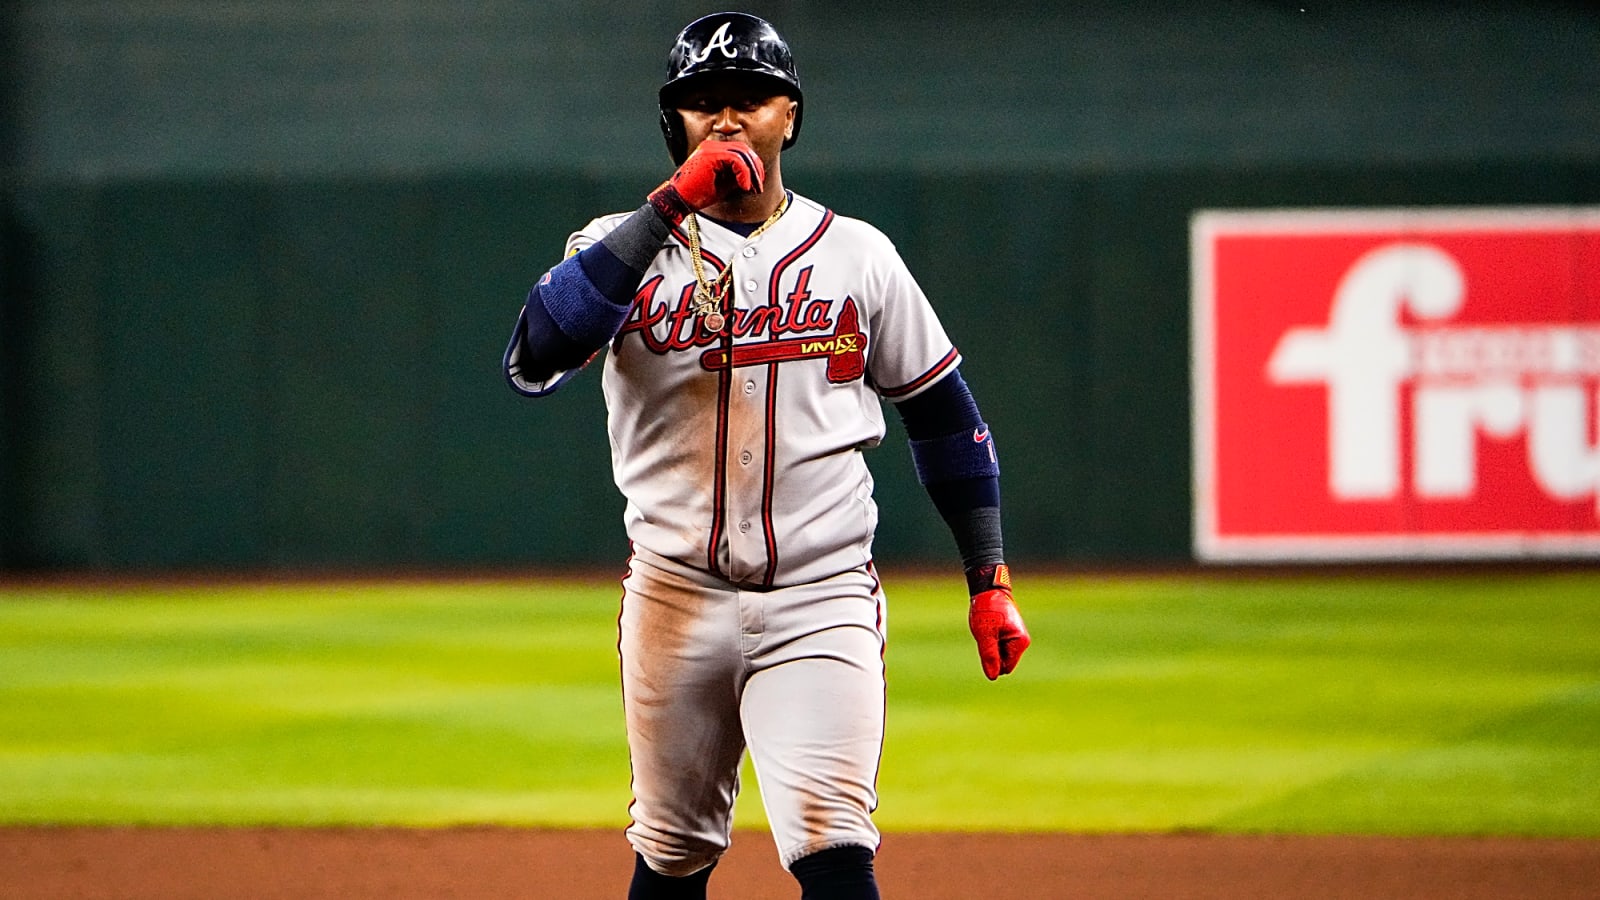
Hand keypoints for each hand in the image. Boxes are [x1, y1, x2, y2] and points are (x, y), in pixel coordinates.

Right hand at [648, 141, 764, 223]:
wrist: (678, 200)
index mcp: (713, 150)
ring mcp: (710, 148)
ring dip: (752, 172)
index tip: (756, 183)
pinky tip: (744, 186)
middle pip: (744, 150)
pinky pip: (736, 160)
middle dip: (755, 168)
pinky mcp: (711, 155)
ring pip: (742, 153)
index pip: (740, 151)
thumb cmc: (696, 195)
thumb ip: (736, 176)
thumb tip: (753, 176)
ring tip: (753, 187)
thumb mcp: (724, 184)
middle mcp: (711, 146)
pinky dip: (744, 174)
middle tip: (759, 186)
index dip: (752, 166)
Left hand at [967, 564, 1029, 680]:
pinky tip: (990, 627)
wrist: (988, 588)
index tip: (987, 641)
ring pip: (1001, 654)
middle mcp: (1023, 641)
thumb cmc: (987, 609)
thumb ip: (989, 656)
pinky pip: (1000, 645)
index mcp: (1020, 642)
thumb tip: (993, 676)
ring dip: (992, 645)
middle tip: (987, 634)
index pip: (1006, 667)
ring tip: (988, 628)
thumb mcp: (984, 634)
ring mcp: (1018, 637)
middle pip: (1004, 661)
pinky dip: (992, 639)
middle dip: (993, 652)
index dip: (992, 660)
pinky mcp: (1012, 632)